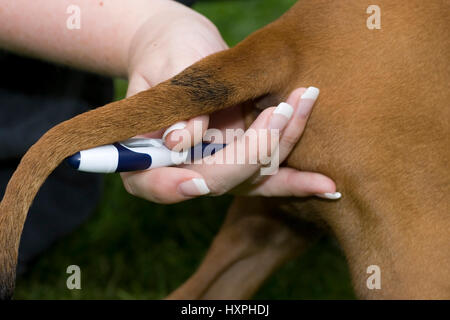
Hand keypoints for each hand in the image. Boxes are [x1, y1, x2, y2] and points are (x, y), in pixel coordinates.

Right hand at [121, 6, 339, 202]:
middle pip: (213, 182)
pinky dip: (296, 180)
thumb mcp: (162, 72)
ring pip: (250, 179)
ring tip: (305, 104)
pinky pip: (269, 176)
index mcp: (145, 154)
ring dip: (284, 149)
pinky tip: (329, 187)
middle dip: (250, 154)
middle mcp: (184, 168)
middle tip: (278, 112)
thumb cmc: (165, 54)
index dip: (169, 188)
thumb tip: (179, 141)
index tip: (195, 183)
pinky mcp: (243, 157)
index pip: (150, 183)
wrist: (184, 49)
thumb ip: (171, 107)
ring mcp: (217, 165)